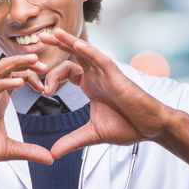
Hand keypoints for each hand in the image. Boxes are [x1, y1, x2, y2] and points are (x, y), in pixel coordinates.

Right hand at [0, 54, 54, 168]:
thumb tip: (50, 159)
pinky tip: (19, 82)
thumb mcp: (8, 151)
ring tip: (32, 61)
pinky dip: (4, 83)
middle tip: (45, 64)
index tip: (47, 84)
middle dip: (27, 62)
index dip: (33, 75)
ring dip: (15, 63)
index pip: (17, 78)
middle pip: (8, 68)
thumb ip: (29, 152)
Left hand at [39, 28, 171, 157]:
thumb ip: (71, 141)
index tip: (44, 92)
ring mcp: (106, 73)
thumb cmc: (127, 126)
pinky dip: (88, 51)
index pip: (66, 71)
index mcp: (90, 85)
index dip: (52, 78)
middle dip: (56, 46)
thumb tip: (52, 154)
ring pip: (85, 51)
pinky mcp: (116, 75)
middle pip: (73, 55)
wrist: (149, 128)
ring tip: (53, 34)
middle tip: (38, 39)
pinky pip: (100, 59)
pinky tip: (76, 44)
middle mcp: (96, 75)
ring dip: (68, 41)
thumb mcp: (92, 135)